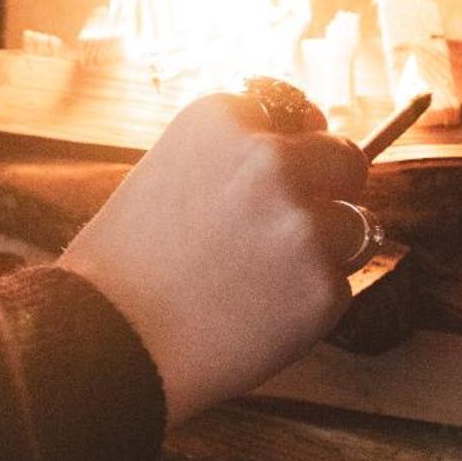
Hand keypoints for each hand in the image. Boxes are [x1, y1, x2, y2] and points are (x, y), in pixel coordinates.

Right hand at [59, 92, 369, 427]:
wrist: (106, 344)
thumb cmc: (123, 265)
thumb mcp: (166, 171)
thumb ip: (233, 154)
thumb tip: (314, 126)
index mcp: (222, 119)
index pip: (294, 116)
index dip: (286, 153)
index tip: (262, 186)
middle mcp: (269, 159)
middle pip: (345, 159)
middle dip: (329, 190)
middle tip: (284, 232)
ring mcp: (301, 224)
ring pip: (355, 227)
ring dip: (322, 251)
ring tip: (257, 283)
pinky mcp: (322, 287)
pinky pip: (339, 288)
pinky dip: (309, 305)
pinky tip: (255, 318)